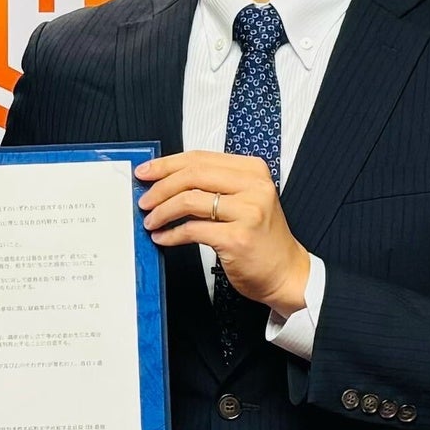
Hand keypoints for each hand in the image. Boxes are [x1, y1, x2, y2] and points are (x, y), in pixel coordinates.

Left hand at [138, 151, 311, 310]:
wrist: (286, 272)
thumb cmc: (261, 237)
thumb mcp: (245, 200)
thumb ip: (214, 185)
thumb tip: (166, 179)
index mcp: (253, 170)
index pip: (200, 157)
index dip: (167, 164)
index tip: (146, 172)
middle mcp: (253, 187)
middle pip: (192, 175)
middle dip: (160, 187)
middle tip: (144, 200)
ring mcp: (248, 211)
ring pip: (189, 200)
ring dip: (162, 211)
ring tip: (151, 221)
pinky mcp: (238, 238)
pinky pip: (192, 230)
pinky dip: (171, 234)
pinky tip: (163, 238)